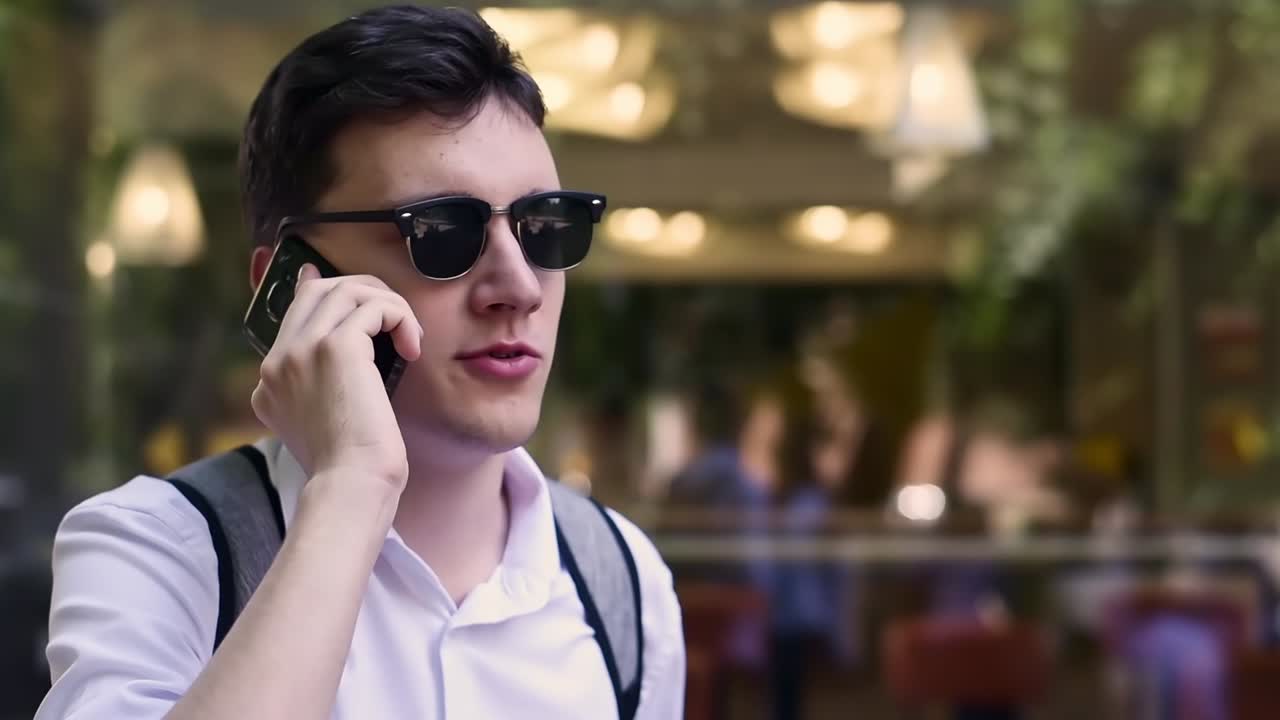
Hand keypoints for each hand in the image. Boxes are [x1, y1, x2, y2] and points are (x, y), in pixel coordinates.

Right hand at [251, 264, 422, 491]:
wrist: (351, 486)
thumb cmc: (352, 467)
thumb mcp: (326, 426)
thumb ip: (326, 389)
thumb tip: (353, 351)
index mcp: (271, 382)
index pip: (294, 313)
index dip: (326, 290)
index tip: (353, 289)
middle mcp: (278, 362)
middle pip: (317, 290)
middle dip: (364, 292)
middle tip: (394, 315)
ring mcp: (301, 351)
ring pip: (346, 290)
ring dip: (387, 304)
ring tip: (408, 335)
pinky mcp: (334, 348)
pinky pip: (374, 306)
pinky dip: (400, 317)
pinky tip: (412, 348)